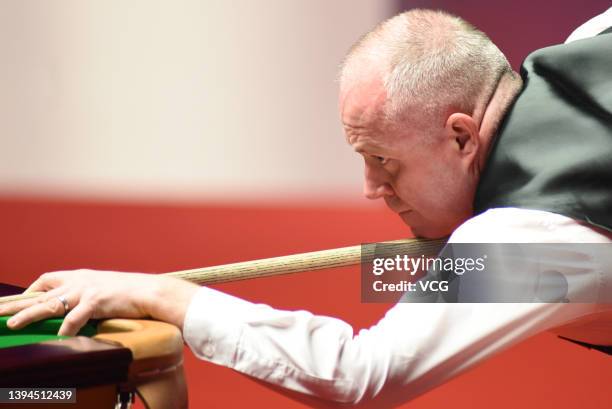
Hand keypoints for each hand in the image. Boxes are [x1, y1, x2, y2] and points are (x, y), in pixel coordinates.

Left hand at [0, 269, 199, 335]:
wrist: (152, 291)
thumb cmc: (131, 293)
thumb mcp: (104, 288)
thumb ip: (87, 295)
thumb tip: (75, 307)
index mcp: (80, 276)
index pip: (46, 280)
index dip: (28, 291)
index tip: (14, 301)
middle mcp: (80, 281)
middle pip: (40, 292)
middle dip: (16, 303)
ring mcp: (88, 290)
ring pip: (51, 303)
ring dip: (30, 314)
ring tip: (11, 324)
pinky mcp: (98, 301)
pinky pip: (77, 316)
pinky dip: (67, 327)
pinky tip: (59, 337)